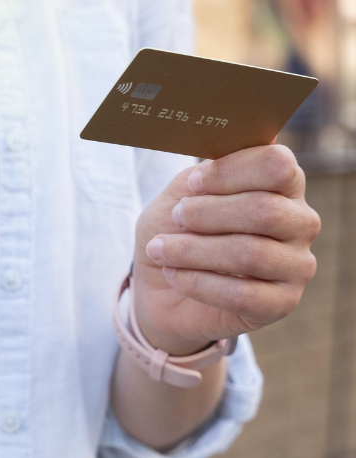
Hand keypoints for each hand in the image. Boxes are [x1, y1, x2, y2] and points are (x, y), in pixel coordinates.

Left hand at [132, 144, 319, 355]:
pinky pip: (244, 295)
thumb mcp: (181, 192)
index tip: (193, 183)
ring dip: (193, 250)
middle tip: (176, 218)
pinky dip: (198, 283)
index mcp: (282, 184)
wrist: (159, 283)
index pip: (277, 164)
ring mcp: (296, 265)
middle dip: (207, 214)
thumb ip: (205, 173)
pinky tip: (174, 274)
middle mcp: (299, 222)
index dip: (230, 171)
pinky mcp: (282, 304)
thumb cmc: (176, 228)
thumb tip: (225, 153)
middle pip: (266, 210)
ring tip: (161, 249)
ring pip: (252, 254)